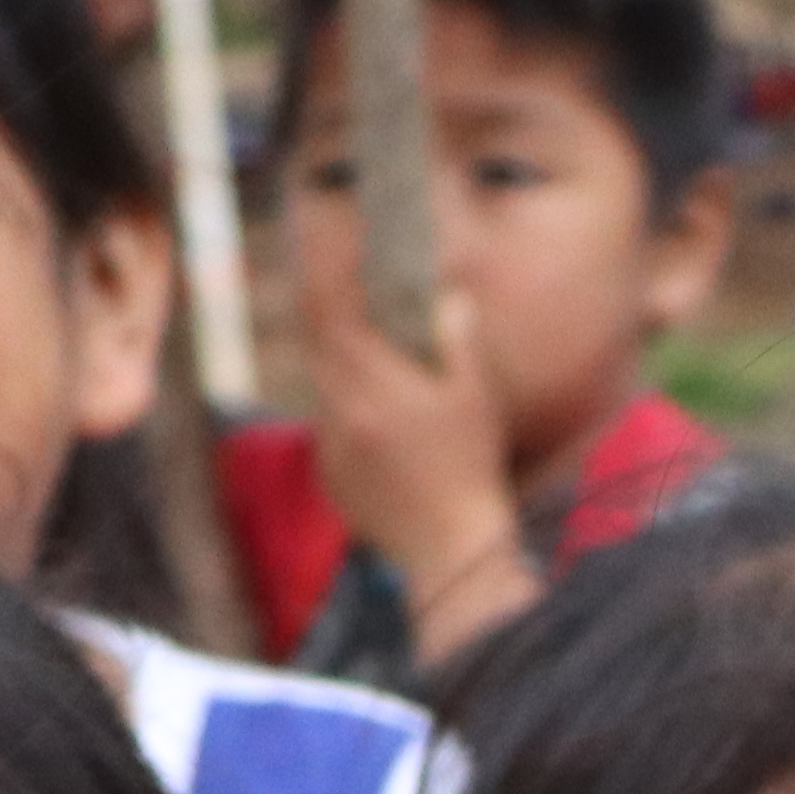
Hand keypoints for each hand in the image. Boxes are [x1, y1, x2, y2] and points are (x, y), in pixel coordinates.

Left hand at [280, 205, 533, 643]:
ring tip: (377, 366)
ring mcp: (332, 448)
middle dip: (327, 313)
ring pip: (323, 388)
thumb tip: (448, 297)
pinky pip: (331, 431)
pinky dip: (348, 414)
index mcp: (373, 386)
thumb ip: (458, 340)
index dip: (326, 273)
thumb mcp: (476, 396)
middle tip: (339, 288)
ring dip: (341, 367)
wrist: (449, 550)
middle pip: (318, 345)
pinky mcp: (332, 478)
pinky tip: (385, 426)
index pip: (331, 312)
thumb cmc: (472, 468)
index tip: (328, 243)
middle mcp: (341, 413)